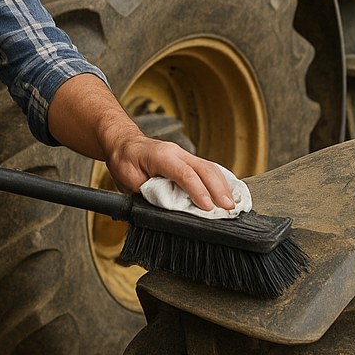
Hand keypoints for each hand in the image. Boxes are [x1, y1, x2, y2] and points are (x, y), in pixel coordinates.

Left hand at [106, 133, 235, 211]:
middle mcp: (176, 152)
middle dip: (219, 189)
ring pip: (209, 167)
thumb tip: (168, 210)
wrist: (123, 143)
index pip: (184, 173)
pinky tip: (228, 192)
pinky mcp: (187, 160)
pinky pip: (207, 169)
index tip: (208, 207)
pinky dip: (219, 181)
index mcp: (161, 156)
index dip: (198, 191)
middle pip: (204, 168)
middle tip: (229, 208)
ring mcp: (183, 154)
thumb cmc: (125, 161)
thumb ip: (149, 194)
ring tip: (232, 204)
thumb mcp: (129, 180)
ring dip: (223, 186)